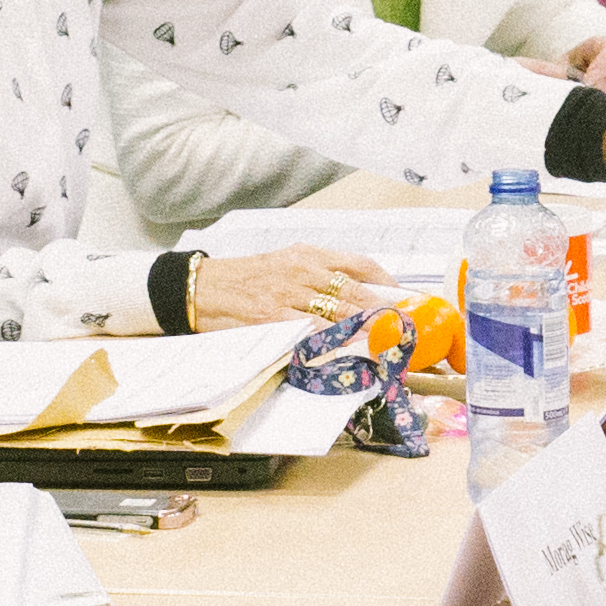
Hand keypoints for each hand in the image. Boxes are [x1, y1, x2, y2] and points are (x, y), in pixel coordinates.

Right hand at [187, 241, 388, 325]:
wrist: (201, 288)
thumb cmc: (245, 280)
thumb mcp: (285, 265)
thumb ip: (318, 277)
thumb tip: (359, 297)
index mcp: (306, 255)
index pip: (358, 265)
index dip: (386, 283)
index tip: (404, 299)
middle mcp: (301, 271)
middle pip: (355, 292)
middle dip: (384, 312)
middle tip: (404, 327)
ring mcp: (287, 295)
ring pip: (339, 313)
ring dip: (367, 330)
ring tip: (388, 342)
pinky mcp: (272, 318)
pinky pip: (312, 332)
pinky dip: (334, 341)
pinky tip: (349, 350)